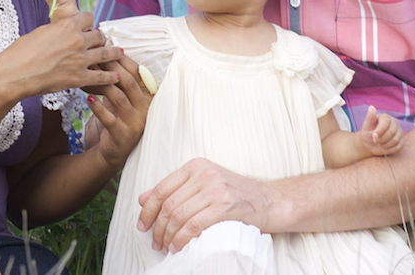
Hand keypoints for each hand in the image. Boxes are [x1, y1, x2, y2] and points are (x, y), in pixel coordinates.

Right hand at [0, 12, 120, 96]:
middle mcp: (78, 40)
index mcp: (67, 25)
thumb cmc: (21, 52)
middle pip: (98, 35)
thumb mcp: (41, 31)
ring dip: (113, 54)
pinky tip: (116, 76)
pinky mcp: (79, 77)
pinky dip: (111, 77)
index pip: (88, 18)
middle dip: (99, 39)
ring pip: (106, 53)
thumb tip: (65, 31)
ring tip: (119, 53)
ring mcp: (80, 59)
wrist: (15, 74)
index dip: (89, 23)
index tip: (89, 27)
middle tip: (101, 43)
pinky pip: (102, 77)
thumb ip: (59, 30)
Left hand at [87, 54, 151, 167]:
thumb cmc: (117, 117)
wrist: (115, 151)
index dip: (123, 60)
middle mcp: (145, 108)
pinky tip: (88, 98)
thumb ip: (118, 80)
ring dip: (103, 85)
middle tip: (96, 58)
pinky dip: (98, 108)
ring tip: (89, 75)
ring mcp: (135, 122)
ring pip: (119, 98)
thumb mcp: (121, 97)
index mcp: (147, 95)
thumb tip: (104, 55)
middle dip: (112, 68)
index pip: (137, 73)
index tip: (107, 49)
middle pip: (129, 82)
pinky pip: (109, 119)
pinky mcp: (122, 135)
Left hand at [137, 158, 271, 252]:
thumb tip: (143, 199)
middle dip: (158, 228)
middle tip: (155, 243)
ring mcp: (215, 189)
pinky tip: (179, 247)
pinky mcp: (225, 206)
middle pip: (168, 204)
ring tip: (166, 247)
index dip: (148, 209)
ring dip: (168, 236)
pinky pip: (193, 225)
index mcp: (196, 166)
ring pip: (178, 215)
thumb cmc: (236, 196)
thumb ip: (176, 189)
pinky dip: (182, 239)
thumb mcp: (205, 185)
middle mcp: (203, 174)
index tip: (142, 225)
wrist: (271, 201)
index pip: (162, 188)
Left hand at [357, 105, 402, 156]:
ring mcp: (399, 132)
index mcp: (385, 117)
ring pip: (396, 140)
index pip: (386, 122)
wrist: (370, 144)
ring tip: (380, 143)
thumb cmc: (367, 133)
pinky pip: (399, 146)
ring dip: (385, 144)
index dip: (380, 130)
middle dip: (382, 139)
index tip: (374, 136)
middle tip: (375, 141)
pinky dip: (390, 149)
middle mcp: (394, 123)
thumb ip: (369, 117)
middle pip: (392, 132)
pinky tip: (385, 147)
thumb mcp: (366, 126)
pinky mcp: (402, 140)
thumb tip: (371, 107)